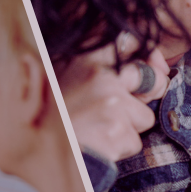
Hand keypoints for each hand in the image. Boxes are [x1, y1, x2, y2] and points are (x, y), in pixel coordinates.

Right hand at [60, 34, 167, 160]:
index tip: (153, 67)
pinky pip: (135, 142)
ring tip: (97, 130)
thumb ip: (102, 68)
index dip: (151, 60)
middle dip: (146, 97)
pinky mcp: (116, 132)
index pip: (136, 42)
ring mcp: (110, 104)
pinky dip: (119, 148)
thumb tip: (153, 65)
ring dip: (127, 128)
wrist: (34, 149)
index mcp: (87, 57)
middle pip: (155, 80)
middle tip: (117, 110)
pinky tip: (97, 145)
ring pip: (144, 118)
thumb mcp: (66, 77)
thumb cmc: (49, 116)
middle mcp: (101, 75)